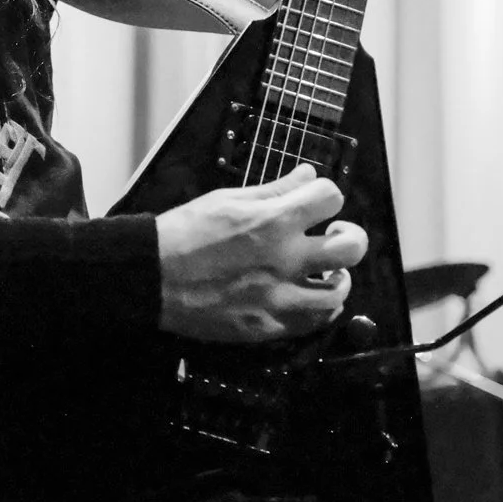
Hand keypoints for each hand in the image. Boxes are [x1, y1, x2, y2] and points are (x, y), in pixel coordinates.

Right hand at [155, 163, 367, 344]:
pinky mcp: (267, 325)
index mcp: (273, 221)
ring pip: (339, 292)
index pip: (331, 197)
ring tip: (325, 272)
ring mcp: (278, 297)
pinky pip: (313, 322)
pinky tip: (309, 296)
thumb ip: (274, 190)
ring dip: (337, 277)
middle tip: (335, 236)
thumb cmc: (183, 234)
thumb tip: (307, 176)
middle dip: (349, 236)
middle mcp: (284, 260)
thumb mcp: (227, 199)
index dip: (326, 195)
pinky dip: (319, 309)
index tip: (317, 201)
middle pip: (351, 248)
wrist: (152, 277)